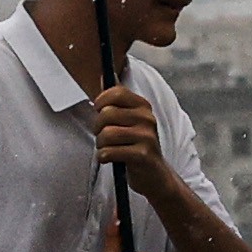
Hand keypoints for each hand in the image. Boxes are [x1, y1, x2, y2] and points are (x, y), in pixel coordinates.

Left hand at [88, 83, 180, 203]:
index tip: (98, 111)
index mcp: (143, 106)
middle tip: (102, 137)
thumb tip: (103, 75)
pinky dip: (104, 157)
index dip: (101, 101)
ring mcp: (146, 136)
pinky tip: (109, 159)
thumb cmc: (136, 146)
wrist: (154, 175)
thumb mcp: (129, 120)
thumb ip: (116, 99)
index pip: (117, 92)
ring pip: (106, 135)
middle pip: (107, 114)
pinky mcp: (142, 155)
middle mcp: (147, 118)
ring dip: (100, 145)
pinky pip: (110, 152)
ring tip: (106, 149)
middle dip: (97, 128)